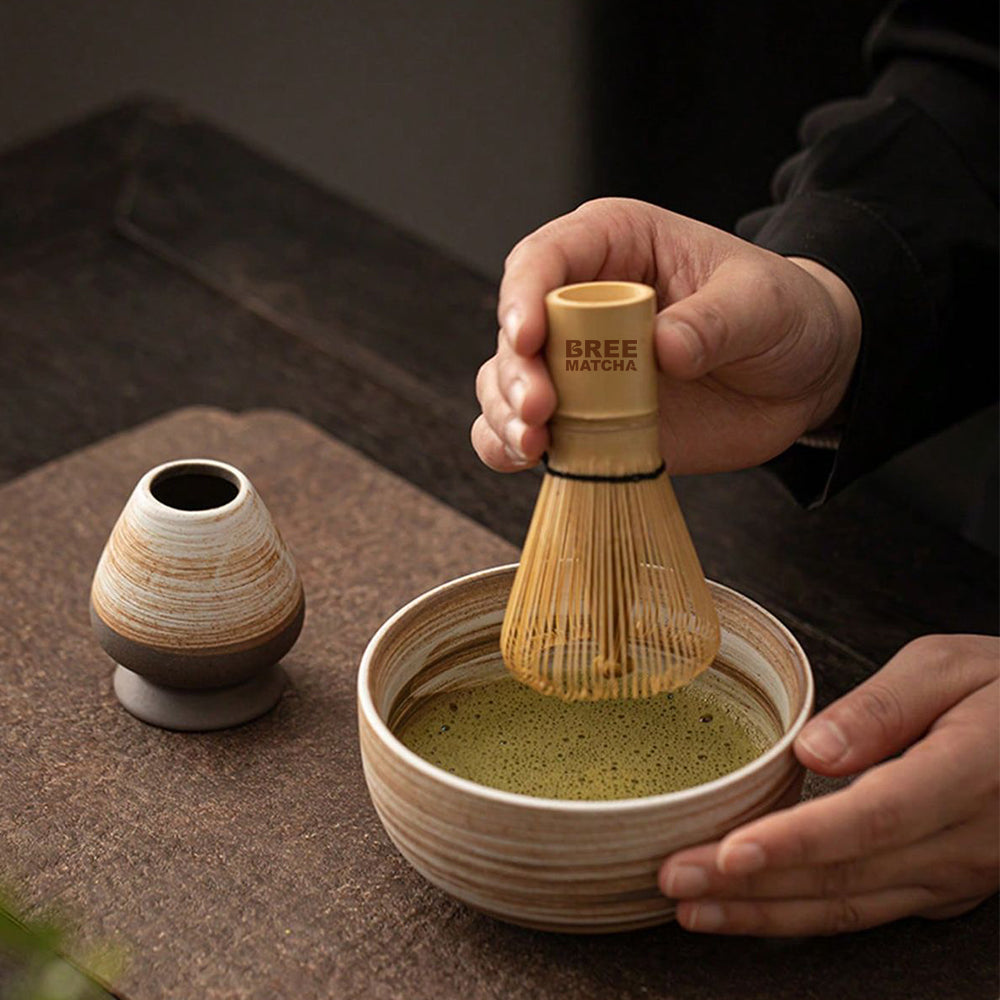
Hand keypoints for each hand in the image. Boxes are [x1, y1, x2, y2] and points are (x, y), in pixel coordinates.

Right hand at [472, 198, 860, 473]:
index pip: (544, 259)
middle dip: (514, 372)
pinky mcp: (583, 418)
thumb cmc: (782, 313)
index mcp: (614, 246)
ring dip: (506, 415)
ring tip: (534, 445)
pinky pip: (526, 432)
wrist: (802, 376)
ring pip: (505, 383)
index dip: (523, 296)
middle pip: (514, 330)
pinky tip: (524, 460)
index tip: (528, 338)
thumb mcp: (762, 303)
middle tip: (540, 410)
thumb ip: (714, 321)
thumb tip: (662, 348)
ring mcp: (577, 366)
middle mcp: (580, 305)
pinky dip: (510, 448)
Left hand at [659, 634, 998, 935]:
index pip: (870, 818)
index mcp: (966, 775)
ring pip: (850, 907)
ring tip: (693, 909)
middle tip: (673, 880)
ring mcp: (956, 876)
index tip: (728, 852)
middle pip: (845, 875)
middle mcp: (963, 842)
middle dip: (751, 885)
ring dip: (767, 913)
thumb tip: (814, 750)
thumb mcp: (951, 667)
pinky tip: (754, 910)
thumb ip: (882, 708)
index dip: (796, 842)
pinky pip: (868, 910)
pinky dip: (804, 915)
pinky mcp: (945, 888)